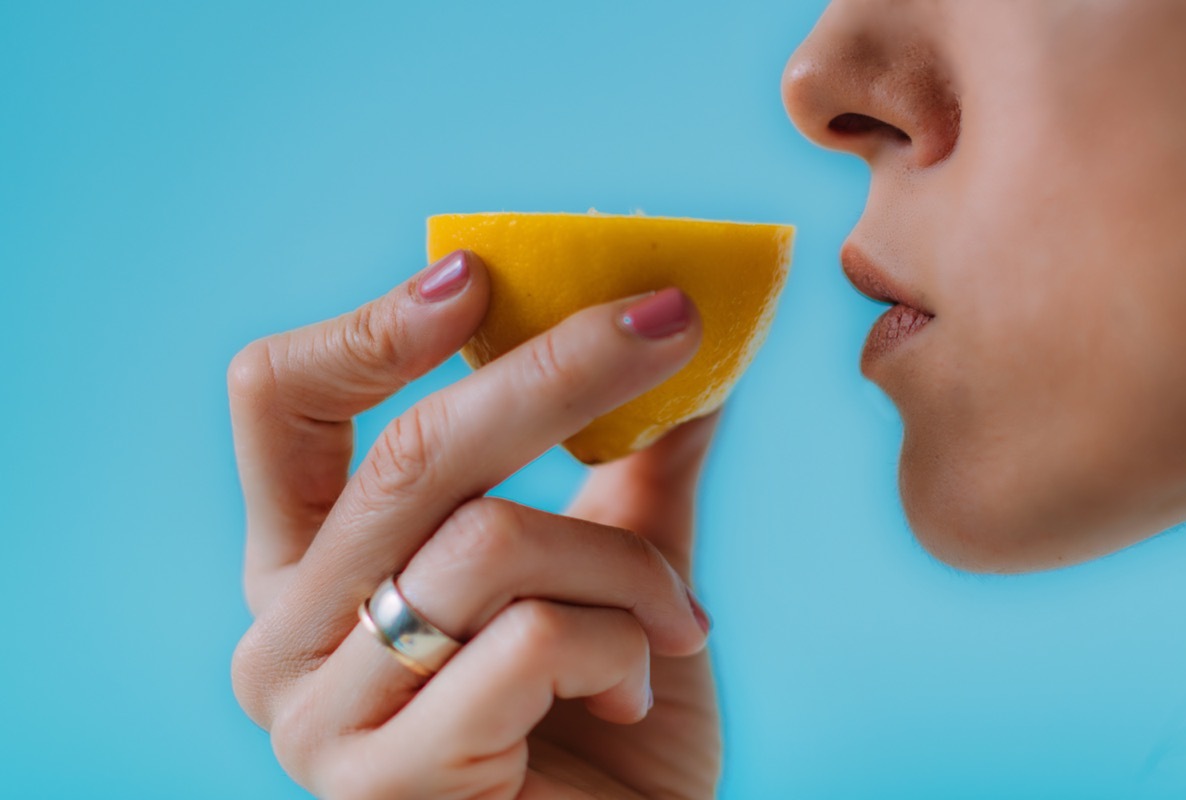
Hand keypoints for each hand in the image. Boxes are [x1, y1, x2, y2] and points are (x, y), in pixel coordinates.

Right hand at [228, 250, 720, 798]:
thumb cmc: (600, 728)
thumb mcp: (609, 573)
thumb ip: (627, 466)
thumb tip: (684, 339)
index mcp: (313, 562)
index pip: (277, 403)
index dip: (367, 328)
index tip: (477, 279)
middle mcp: (283, 633)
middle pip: (406, 453)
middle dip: (556, 373)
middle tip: (671, 323)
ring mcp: (322, 718)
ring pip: (489, 543)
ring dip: (621, 565)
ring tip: (676, 618)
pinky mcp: (387, 785)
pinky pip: (531, 643)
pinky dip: (620, 647)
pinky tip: (633, 696)